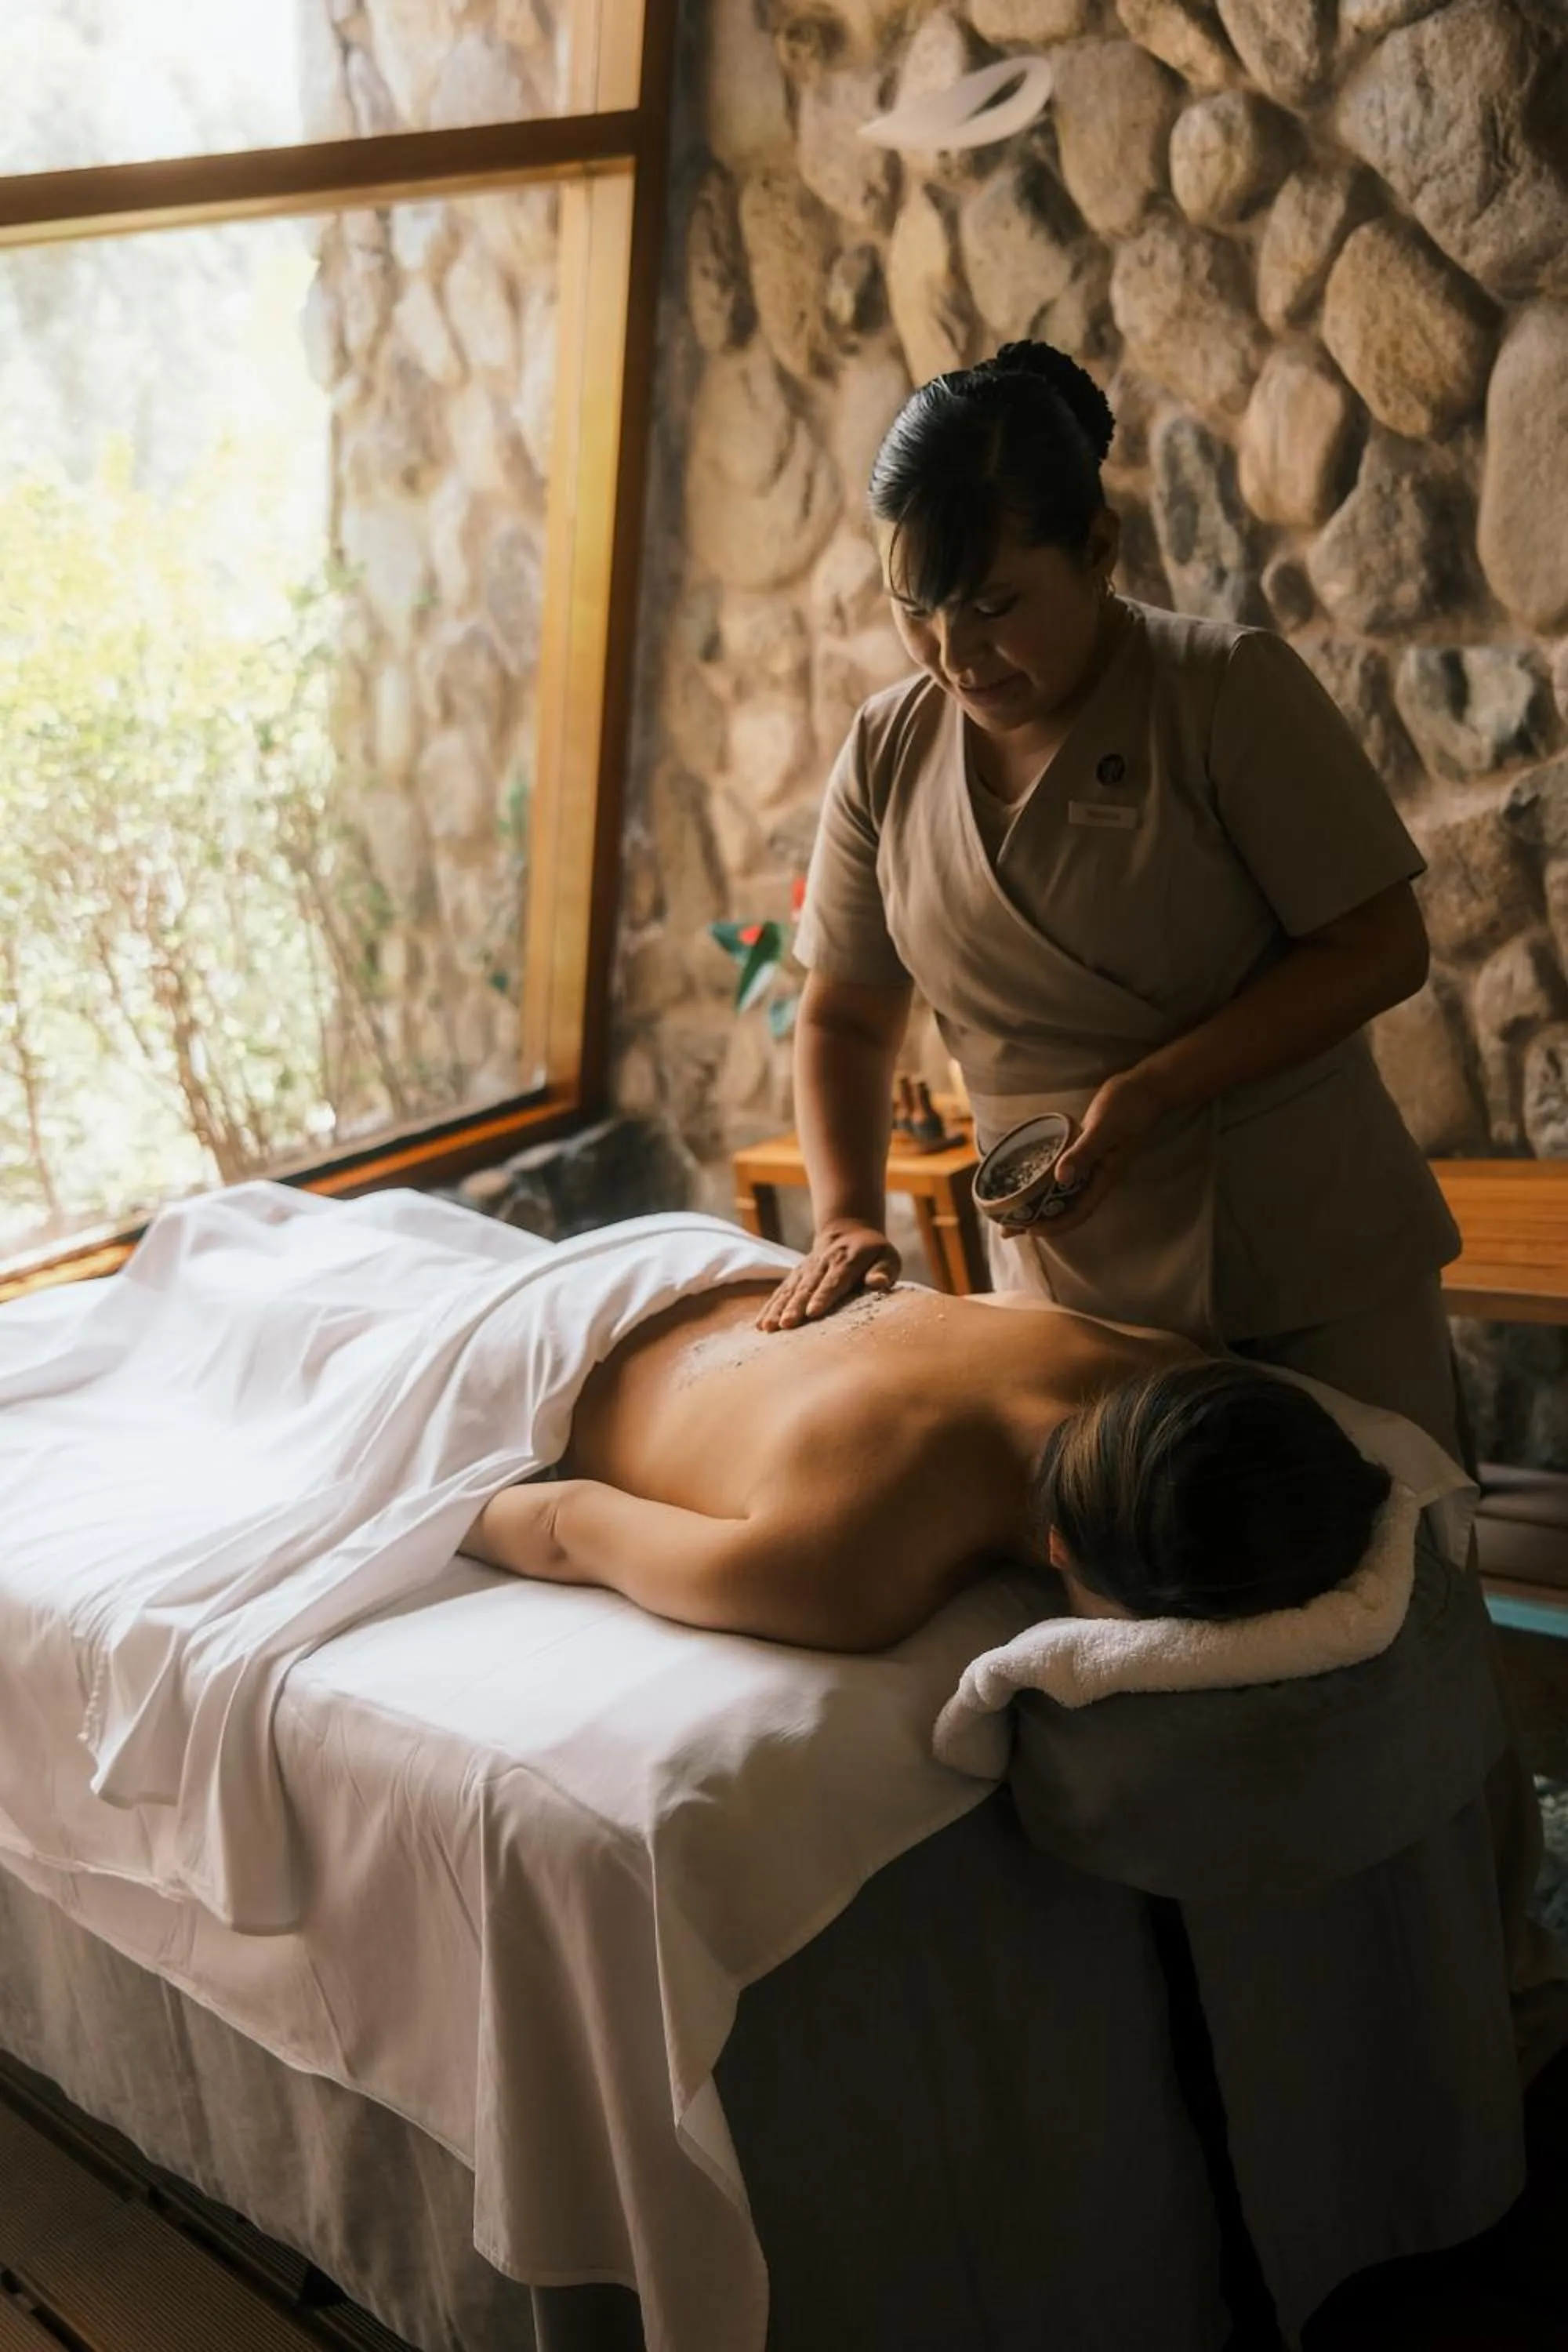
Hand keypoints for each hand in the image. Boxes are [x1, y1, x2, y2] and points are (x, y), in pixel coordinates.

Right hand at [757, 1219, 900, 1329]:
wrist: (848, 1231)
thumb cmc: (873, 1253)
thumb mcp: (887, 1257)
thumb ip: (884, 1271)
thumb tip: (878, 1283)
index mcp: (847, 1261)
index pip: (834, 1281)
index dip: (823, 1297)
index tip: (812, 1313)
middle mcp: (823, 1264)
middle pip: (807, 1287)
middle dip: (795, 1307)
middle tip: (786, 1325)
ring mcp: (806, 1269)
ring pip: (790, 1290)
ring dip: (778, 1309)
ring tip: (768, 1327)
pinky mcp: (796, 1275)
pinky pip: (781, 1291)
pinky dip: (770, 1306)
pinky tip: (760, 1324)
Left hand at [997, 1070, 1168, 1242]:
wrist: (1143, 1088)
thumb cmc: (1127, 1107)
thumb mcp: (1104, 1129)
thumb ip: (1084, 1153)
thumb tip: (1060, 1178)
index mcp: (1103, 1178)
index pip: (1077, 1213)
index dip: (1054, 1225)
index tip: (1027, 1231)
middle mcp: (1095, 1176)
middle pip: (1065, 1207)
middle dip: (1037, 1219)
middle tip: (1005, 1228)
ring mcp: (1090, 1163)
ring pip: (1060, 1191)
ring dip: (1037, 1200)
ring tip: (1009, 1207)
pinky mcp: (1084, 1149)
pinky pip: (1061, 1170)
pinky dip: (1044, 1177)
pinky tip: (1027, 1176)